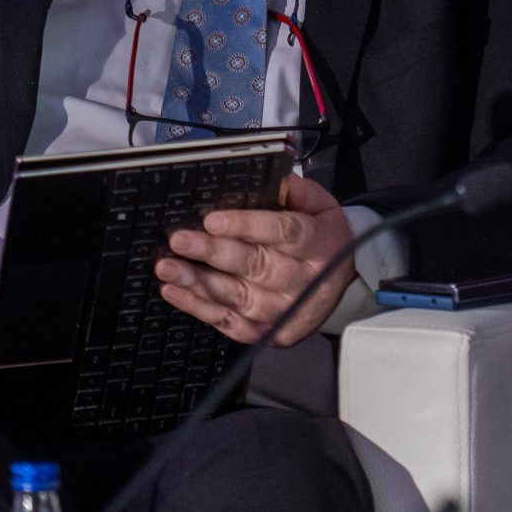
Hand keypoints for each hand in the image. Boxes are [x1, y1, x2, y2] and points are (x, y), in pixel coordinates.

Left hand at [156, 173, 355, 343]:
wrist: (343, 283)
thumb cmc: (322, 237)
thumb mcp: (322, 205)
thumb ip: (297, 191)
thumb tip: (270, 180)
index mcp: (318, 244)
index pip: (284, 232)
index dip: (247, 226)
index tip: (213, 220)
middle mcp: (304, 280)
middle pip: (257, 266)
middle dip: (214, 253)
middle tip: (180, 241)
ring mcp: (286, 310)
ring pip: (238, 297)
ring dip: (199, 283)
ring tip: (168, 268)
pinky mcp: (269, 331)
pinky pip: (231, 322)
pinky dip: (200, 308)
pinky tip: (176, 292)